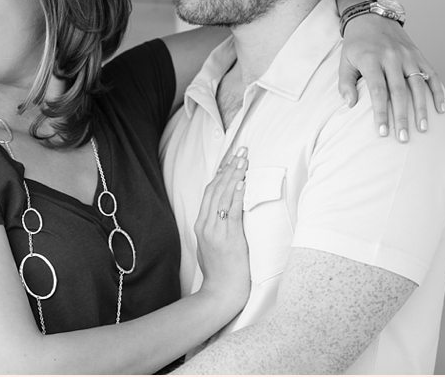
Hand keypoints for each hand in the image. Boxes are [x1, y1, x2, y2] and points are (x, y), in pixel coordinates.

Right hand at [194, 147, 250, 311]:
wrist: (220, 293)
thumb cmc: (219, 272)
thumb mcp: (211, 246)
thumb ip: (215, 228)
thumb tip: (226, 213)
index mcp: (200, 225)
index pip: (209, 192)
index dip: (220, 173)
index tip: (231, 159)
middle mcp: (205, 224)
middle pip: (215, 189)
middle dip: (229, 168)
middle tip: (241, 151)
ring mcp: (215, 231)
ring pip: (223, 196)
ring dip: (235, 176)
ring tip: (244, 160)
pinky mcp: (228, 237)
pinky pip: (232, 211)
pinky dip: (237, 195)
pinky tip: (243, 182)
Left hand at [338, 15, 444, 142]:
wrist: (371, 17)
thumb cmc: (356, 44)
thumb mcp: (344, 61)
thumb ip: (346, 83)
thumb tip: (350, 105)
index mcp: (371, 59)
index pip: (378, 91)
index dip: (380, 112)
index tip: (382, 132)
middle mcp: (392, 58)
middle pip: (399, 91)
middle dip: (401, 117)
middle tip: (403, 138)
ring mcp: (408, 56)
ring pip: (418, 85)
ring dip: (422, 108)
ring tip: (423, 128)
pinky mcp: (419, 55)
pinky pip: (432, 75)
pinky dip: (437, 92)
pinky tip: (440, 109)